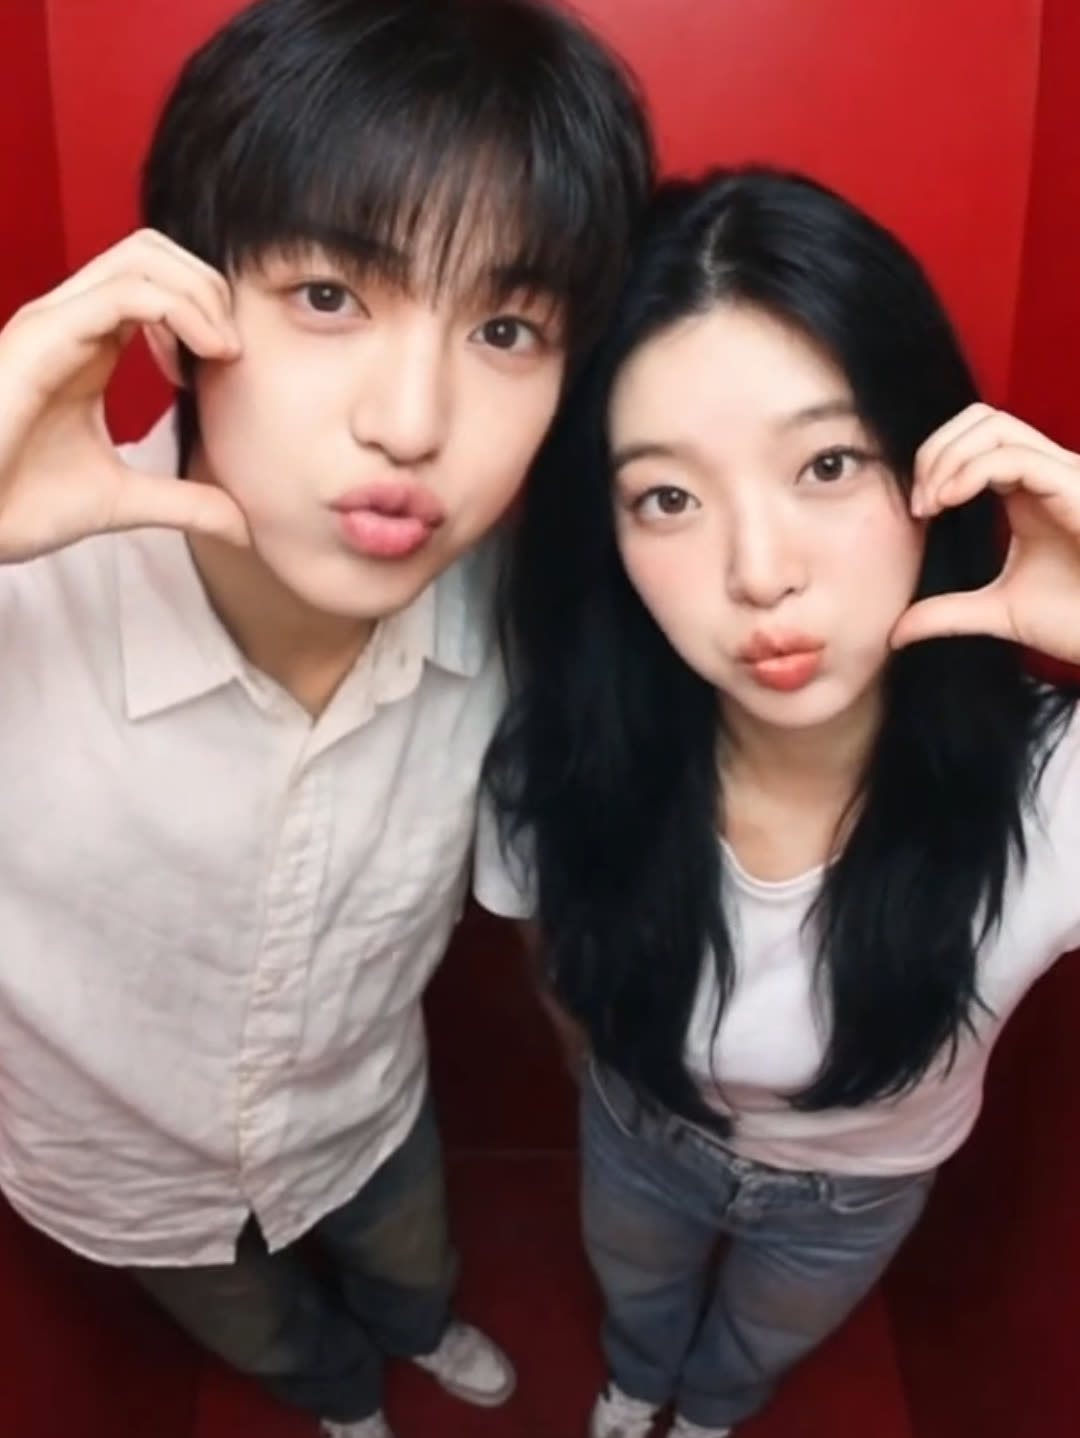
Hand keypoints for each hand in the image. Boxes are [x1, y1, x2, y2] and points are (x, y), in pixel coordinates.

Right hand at [0, 230, 248, 561]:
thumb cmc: (15, 505)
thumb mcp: (121, 501)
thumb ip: (183, 502)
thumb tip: (243, 526)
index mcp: (86, 344)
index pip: (155, 282)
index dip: (204, 310)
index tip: (225, 368)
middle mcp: (69, 321)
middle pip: (153, 251)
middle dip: (209, 287)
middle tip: (231, 350)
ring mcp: (53, 322)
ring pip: (143, 256)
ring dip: (200, 294)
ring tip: (223, 351)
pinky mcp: (43, 337)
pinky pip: (126, 292)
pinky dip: (179, 311)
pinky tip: (203, 354)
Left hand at [890, 403, 1079, 664]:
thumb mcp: (1001, 613)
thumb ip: (948, 613)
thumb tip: (897, 632)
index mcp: (1030, 490)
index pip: (975, 439)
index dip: (934, 462)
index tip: (917, 513)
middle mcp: (1049, 472)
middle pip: (981, 418)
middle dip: (936, 450)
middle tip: (920, 504)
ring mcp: (1066, 476)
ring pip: (995, 426)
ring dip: (949, 458)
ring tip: (931, 504)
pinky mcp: (1077, 488)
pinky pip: (1017, 458)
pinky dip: (973, 472)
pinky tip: (949, 502)